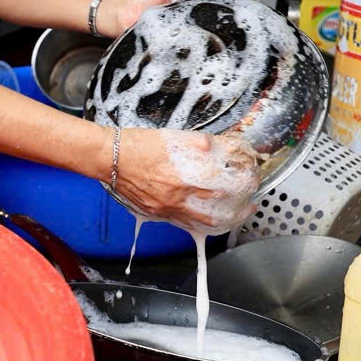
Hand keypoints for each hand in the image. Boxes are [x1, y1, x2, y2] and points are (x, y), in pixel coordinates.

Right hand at [107, 128, 259, 232]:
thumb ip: (200, 143)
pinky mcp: (155, 214)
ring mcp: (165, 210)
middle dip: (238, 211)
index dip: (242, 186)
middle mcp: (176, 198)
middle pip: (216, 212)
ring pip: (200, 224)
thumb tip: (221, 147)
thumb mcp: (173, 136)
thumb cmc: (137, 145)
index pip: (223, 187)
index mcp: (183, 178)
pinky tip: (206, 221)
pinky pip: (182, 224)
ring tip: (234, 218)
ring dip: (222, 223)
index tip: (251, 182)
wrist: (109, 157)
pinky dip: (198, 225)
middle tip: (250, 205)